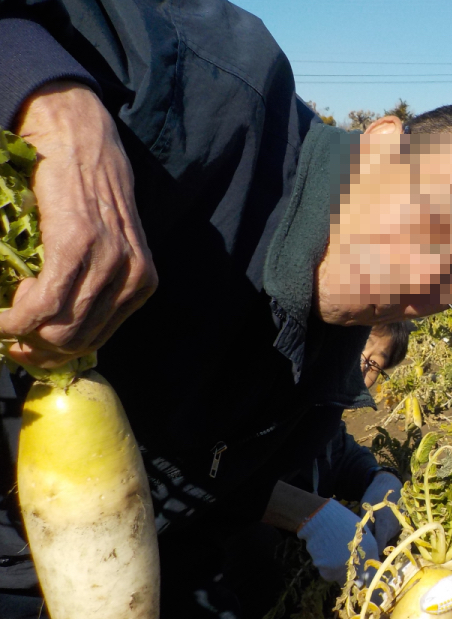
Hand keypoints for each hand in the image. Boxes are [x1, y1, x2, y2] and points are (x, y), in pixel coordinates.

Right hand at [6, 81, 156, 366]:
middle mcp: (134, 276)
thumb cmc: (85, 192)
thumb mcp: (106, 244)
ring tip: (4, 320)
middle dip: (37, 351)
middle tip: (9, 340)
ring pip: (61, 330)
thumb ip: (95, 284)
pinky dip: (15, 320)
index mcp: (142, 282)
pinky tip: (2, 316)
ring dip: (22, 335)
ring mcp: (108, 261)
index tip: (26, 349)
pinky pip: (44, 305)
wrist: (77, 138)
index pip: (99, 339)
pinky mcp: (77, 245)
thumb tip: (60, 332)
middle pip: (79, 341)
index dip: (58, 354)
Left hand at [362, 470, 401, 550]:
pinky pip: (390, 534)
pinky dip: (383, 534)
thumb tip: (360, 542)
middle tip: (363, 547)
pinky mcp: (398, 524)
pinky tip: (376, 529)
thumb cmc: (375, 496)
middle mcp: (394, 528)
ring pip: (387, 539)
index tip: (365, 557)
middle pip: (383, 544)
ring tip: (369, 536)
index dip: (373, 552)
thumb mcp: (366, 510)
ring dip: (379, 540)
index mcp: (385, 524)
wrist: (389, 483)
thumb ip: (365, 526)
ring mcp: (397, 526)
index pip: (380, 545)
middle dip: (375, 546)